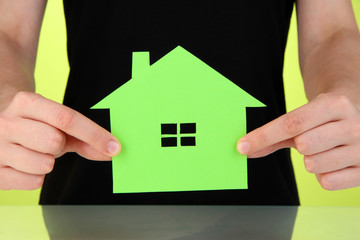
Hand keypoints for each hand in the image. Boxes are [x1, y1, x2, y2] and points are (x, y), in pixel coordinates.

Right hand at [0, 92, 120, 189]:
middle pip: (54, 141)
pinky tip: (26, 165)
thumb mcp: (57, 124)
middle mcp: (6, 122)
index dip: (94, 134)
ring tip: (35, 152)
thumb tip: (111, 152)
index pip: (67, 119)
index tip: (114, 147)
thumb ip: (85, 137)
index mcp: (26, 103)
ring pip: (44, 165)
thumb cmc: (34, 124)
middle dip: (60, 145)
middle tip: (51, 142)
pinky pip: (33, 182)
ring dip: (48, 162)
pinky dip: (37, 177)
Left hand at [237, 93, 359, 189]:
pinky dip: (322, 175)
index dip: (263, 136)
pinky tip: (332, 163)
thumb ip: (273, 136)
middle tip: (308, 140)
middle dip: (298, 145)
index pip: (291, 123)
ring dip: (310, 161)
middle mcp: (353, 125)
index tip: (242, 146)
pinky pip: (327, 182)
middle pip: (303, 144)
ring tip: (323, 150)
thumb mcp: (301, 120)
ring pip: (314, 165)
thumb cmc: (323, 121)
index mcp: (335, 105)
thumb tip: (246, 150)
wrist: (359, 118)